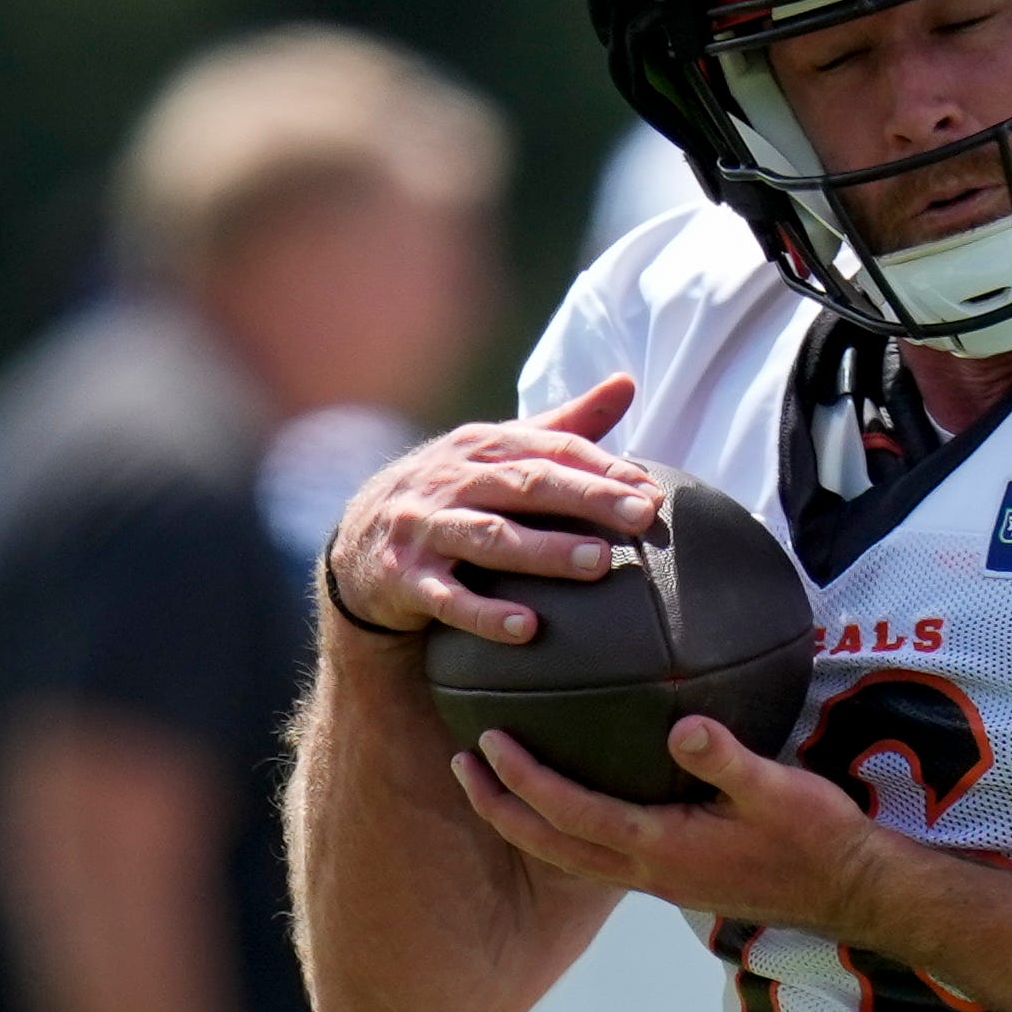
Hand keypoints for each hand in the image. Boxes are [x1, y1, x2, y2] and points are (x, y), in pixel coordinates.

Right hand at [325, 376, 662, 647]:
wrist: (359, 544)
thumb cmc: (452, 495)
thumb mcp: (499, 454)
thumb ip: (564, 425)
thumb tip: (628, 382)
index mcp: (482, 446)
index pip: (550, 449)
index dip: (602, 468)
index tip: (652, 491)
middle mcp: (453, 481)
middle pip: (527, 485)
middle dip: (587, 498)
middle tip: (643, 517)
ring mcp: (426, 529)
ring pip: (491, 538)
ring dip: (544, 552)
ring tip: (597, 563)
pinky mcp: (405, 578)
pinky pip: (448, 599)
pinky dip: (486, 614)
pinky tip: (528, 629)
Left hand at [452, 708, 906, 951]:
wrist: (852, 890)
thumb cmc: (820, 838)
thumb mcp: (781, 789)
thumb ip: (728, 758)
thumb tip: (682, 725)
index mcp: (663, 849)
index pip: (572, 814)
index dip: (524, 781)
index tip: (487, 741)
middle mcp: (648, 872)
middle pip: (549, 845)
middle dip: (497, 806)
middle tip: (458, 762)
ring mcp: (657, 879)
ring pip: (566, 855)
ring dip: (520, 821)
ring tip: (488, 781)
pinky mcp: (671, 876)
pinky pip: (595, 854)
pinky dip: (560, 827)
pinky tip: (560, 797)